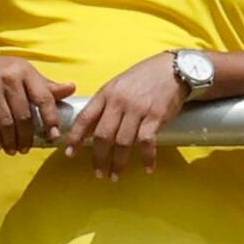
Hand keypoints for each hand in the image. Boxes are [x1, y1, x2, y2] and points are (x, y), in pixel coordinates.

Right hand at [0, 44, 72, 150]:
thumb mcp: (21, 72)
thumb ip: (44, 85)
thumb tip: (71, 89)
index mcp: (25, 71)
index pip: (44, 98)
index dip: (51, 119)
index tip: (53, 136)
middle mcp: (9, 77)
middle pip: (25, 116)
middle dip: (27, 137)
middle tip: (25, 148)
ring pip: (7, 122)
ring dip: (11, 141)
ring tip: (12, 149)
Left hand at [70, 47, 193, 170]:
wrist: (173, 69)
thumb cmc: (145, 77)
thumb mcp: (119, 85)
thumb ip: (106, 104)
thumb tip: (92, 128)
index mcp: (106, 93)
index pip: (85, 118)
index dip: (75, 137)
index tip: (70, 153)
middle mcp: (119, 102)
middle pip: (102, 135)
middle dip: (99, 158)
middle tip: (99, 174)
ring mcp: (137, 109)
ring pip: (122, 142)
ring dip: (119, 163)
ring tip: (116, 175)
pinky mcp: (155, 116)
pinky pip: (146, 142)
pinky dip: (147, 157)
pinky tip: (147, 168)